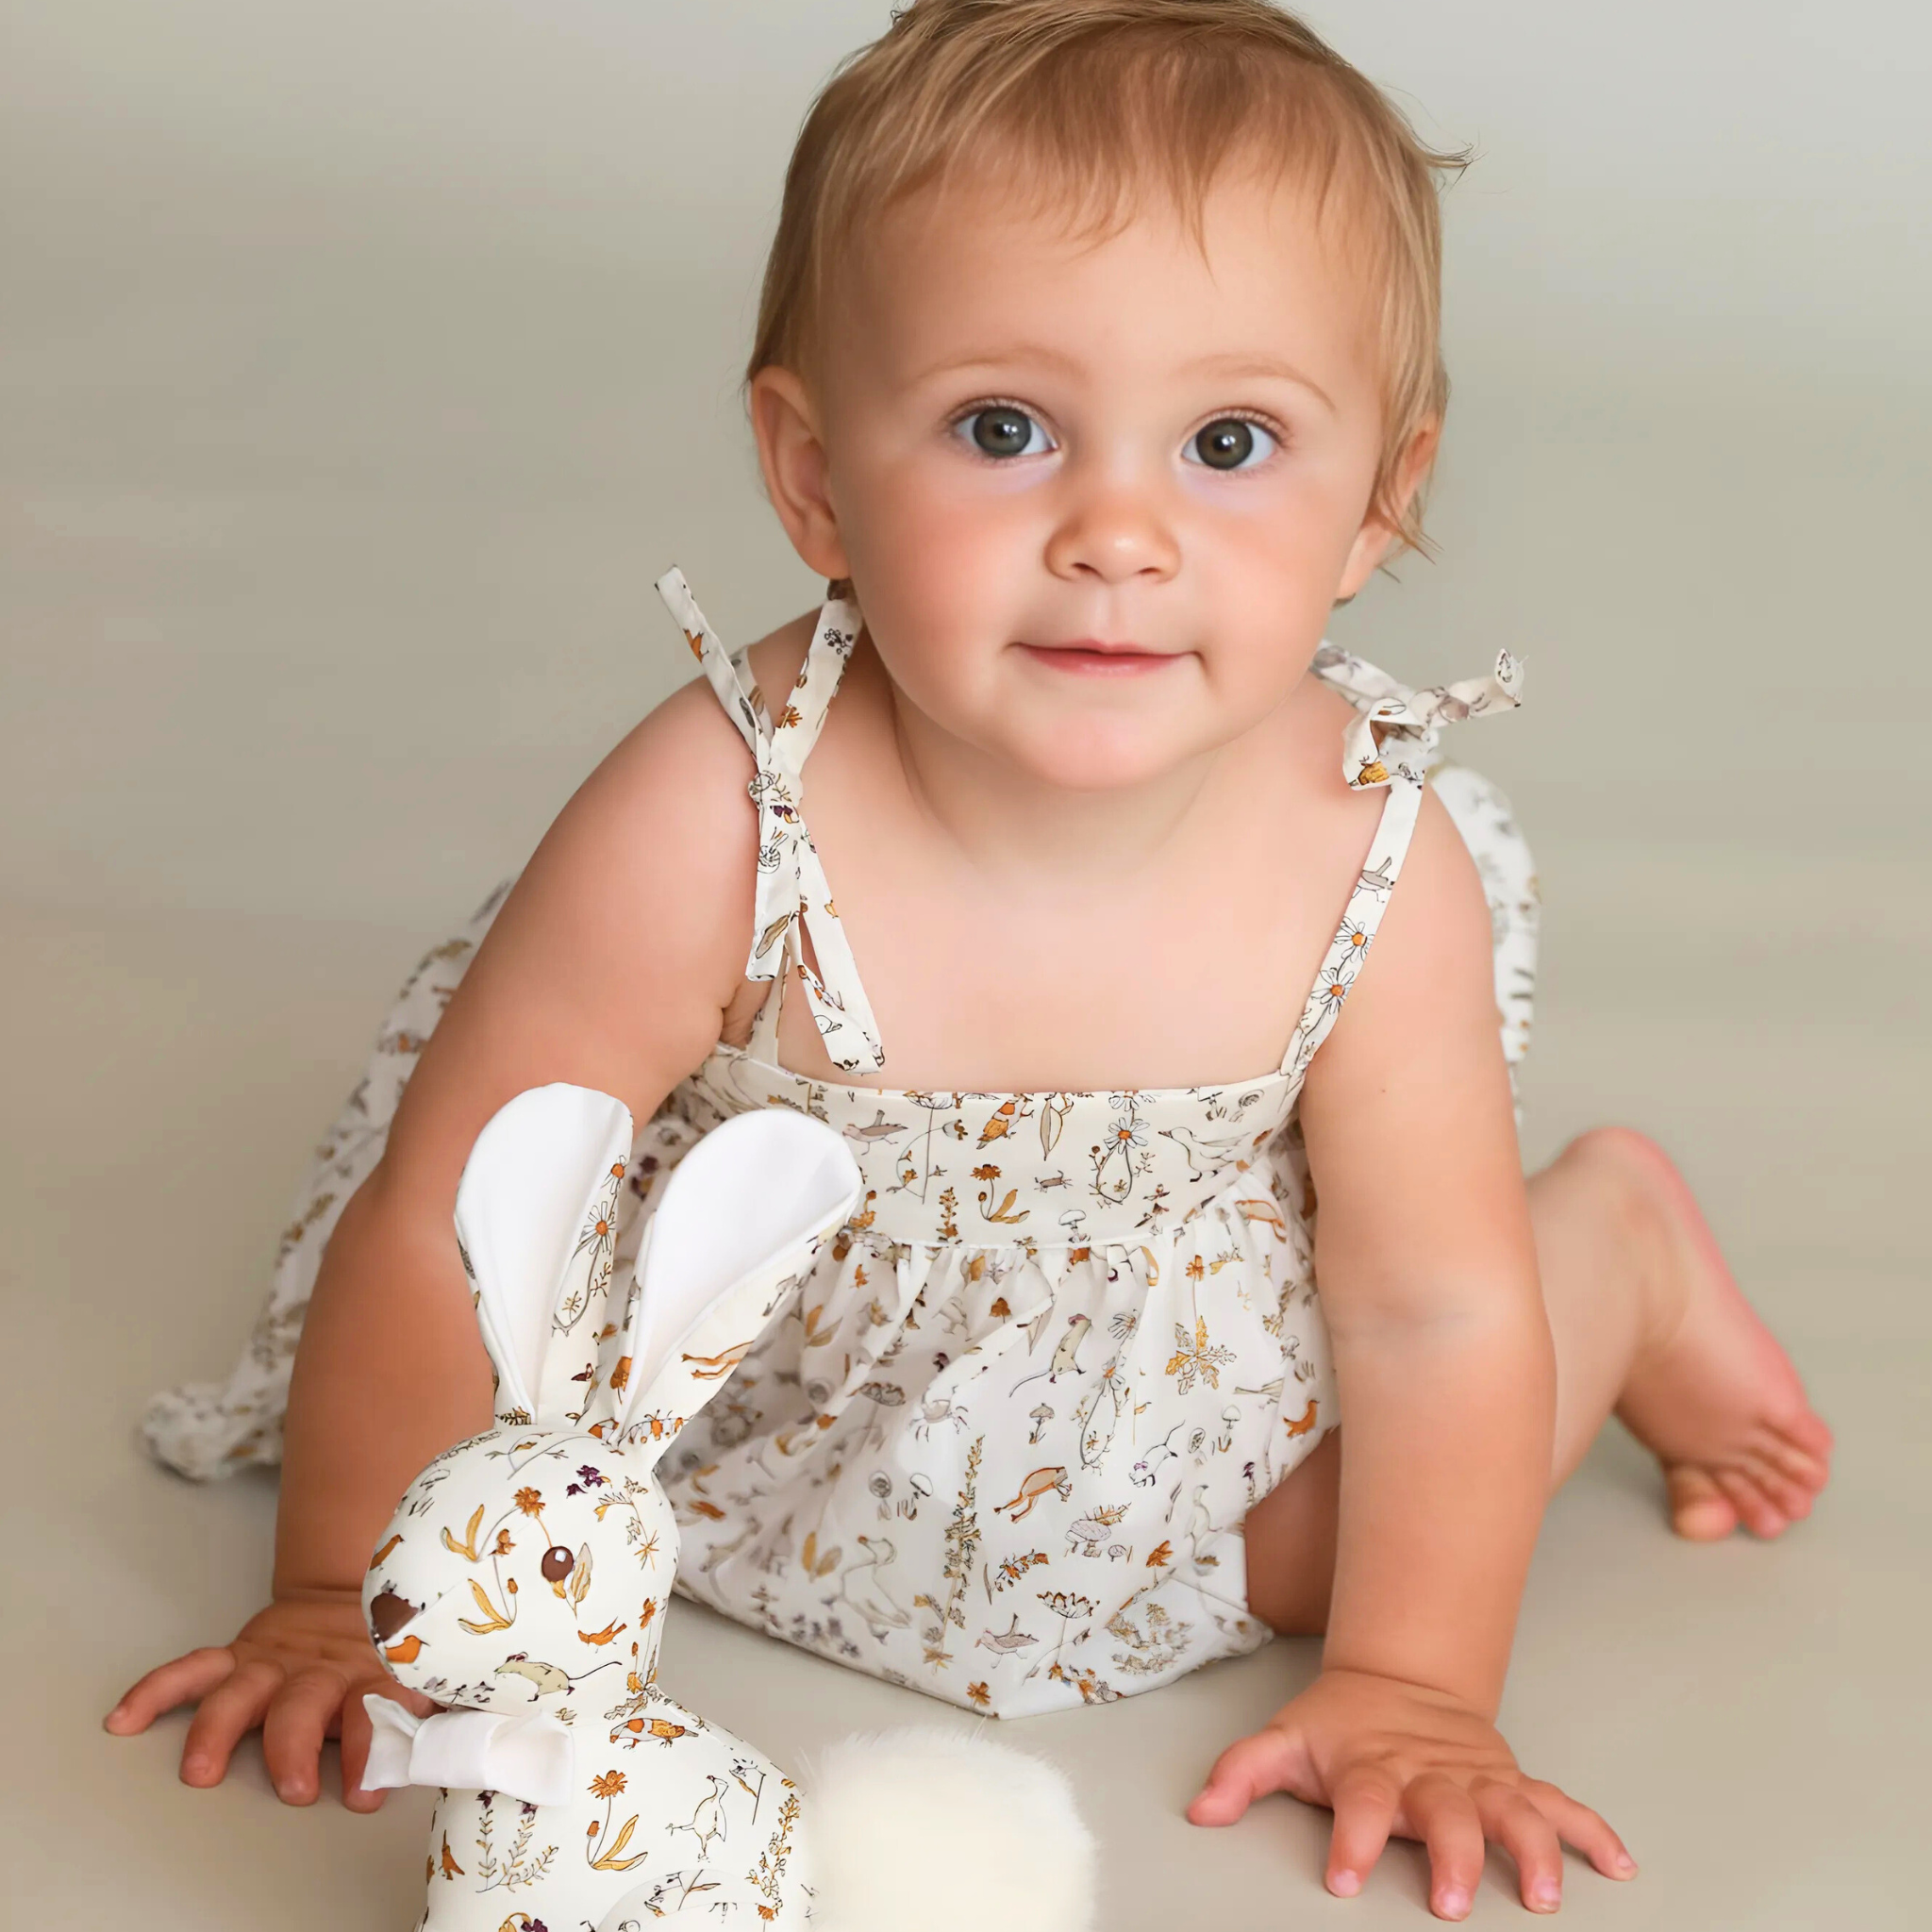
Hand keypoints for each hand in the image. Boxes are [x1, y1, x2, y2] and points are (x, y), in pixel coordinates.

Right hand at [103, 1590, 437, 1809]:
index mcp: (374, 1676)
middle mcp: (322, 1672)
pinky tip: (125, 1718)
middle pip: (304, 1706)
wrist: (363, 1589)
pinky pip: (194, 1670)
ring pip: (242, 1691)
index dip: (372, 1749)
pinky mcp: (243, 1654)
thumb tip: (500, 1731)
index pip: (376, 1711)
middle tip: (292, 1787)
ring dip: (220, 1730)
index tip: (366, 1792)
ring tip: (201, 1771)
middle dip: (295, 1747)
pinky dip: (159, 1690)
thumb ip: (446, 1701)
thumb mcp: (426, 1671)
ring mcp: (277, 1662)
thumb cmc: (396, 1652)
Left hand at [1187, 1668, 1634, 1917]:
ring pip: (1513, 1810)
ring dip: (1533, 1850)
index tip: (1343, 1881)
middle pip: (1446, 1814)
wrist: (1398, 1678)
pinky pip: (1558, 1805)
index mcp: (1373, 1768)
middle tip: (1450, 1904)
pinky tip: (1618, 1864)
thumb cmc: (1341, 1726)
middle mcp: (1430, 1776)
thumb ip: (1242, 1774)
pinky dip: (1591, 1832)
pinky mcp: (1510, 1782)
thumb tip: (1199, 1809)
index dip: (1350, 1840)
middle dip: (1451, 1857)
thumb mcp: (1284, 1741)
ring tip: (1542, 1895)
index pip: (1360, 1803)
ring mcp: (1476, 1779)